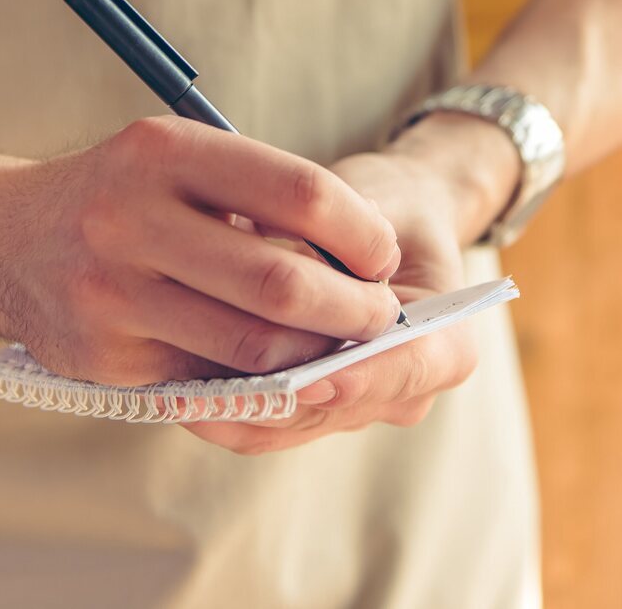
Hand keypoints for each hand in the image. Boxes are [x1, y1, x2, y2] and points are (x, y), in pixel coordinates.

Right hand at [0, 117, 404, 386]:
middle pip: (281, 282)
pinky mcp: (103, 353)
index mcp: (164, 151)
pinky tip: (275, 365)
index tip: (381, 256)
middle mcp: (131, 217)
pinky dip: (255, 377)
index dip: (361, 233)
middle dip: (351, 309)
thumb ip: (257, 195)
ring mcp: (112, 291)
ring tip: (337, 344)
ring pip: (252, 345)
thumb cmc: (118, 194)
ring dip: (314, 355)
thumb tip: (362, 262)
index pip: (300, 193)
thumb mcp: (176, 160)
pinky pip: (208, 378)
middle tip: (377, 315)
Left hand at [182, 116, 518, 453]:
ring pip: (292, 425)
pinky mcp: (307, 409)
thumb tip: (268, 241)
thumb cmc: (381, 203)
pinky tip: (174, 387)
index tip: (317, 379)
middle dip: (281, 397)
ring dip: (238, 406)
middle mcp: (405, 386)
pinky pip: (260, 426)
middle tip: (220, 388)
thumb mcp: (372, 196)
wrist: (387, 225)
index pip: (412, 368)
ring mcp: (354, 406)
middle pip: (340, 408)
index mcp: (447, 336)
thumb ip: (338, 224)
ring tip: (181, 388)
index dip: (362, 377)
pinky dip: (219, 409)